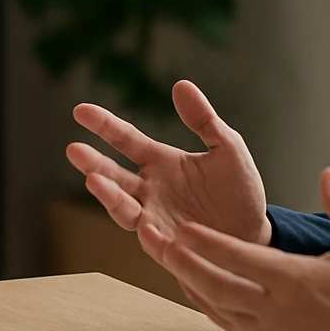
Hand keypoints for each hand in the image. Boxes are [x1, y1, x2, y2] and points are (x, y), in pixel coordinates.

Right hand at [67, 81, 271, 263]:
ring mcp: (155, 218)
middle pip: (114, 174)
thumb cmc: (239, 191)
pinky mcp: (169, 246)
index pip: (126, 140)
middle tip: (74, 149)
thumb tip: (181, 84)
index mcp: (161, 162)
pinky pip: (152, 241)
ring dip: (108, 195)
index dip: (104, 125)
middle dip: (93, 163)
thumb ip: (204, 120)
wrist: (255, 234)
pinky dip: (146, 232)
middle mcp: (150, 190)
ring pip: (123, 207)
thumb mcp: (227, 148)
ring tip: (94, 181)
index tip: (80, 110)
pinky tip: (144, 224)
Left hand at [143, 166, 329, 330]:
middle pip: (215, 284)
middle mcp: (276, 308)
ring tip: (164, 258)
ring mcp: (269, 329)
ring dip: (187, 281)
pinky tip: (194, 287)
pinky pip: (226, 322)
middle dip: (180, 261)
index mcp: (296, 281)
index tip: (183, 227)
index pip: (240, 258)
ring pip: (215, 306)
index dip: (208, 242)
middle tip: (153, 240)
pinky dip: (205, 303)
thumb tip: (329, 173)